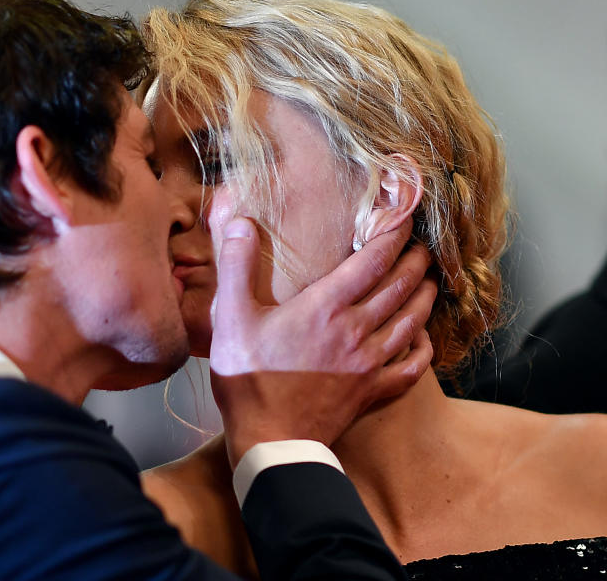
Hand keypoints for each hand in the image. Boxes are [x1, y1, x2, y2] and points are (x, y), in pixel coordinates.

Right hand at [209, 217, 435, 466]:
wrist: (269, 440)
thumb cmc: (247, 378)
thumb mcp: (231, 318)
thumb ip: (236, 266)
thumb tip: (238, 222)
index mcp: (325, 307)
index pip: (372, 260)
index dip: (393, 235)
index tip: (404, 218)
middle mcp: (355, 330)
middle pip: (399, 287)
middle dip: (414, 262)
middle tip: (422, 247)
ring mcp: (369, 364)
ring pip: (411, 322)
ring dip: (423, 297)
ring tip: (428, 281)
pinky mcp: (372, 392)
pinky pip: (411, 368)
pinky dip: (423, 349)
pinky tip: (423, 339)